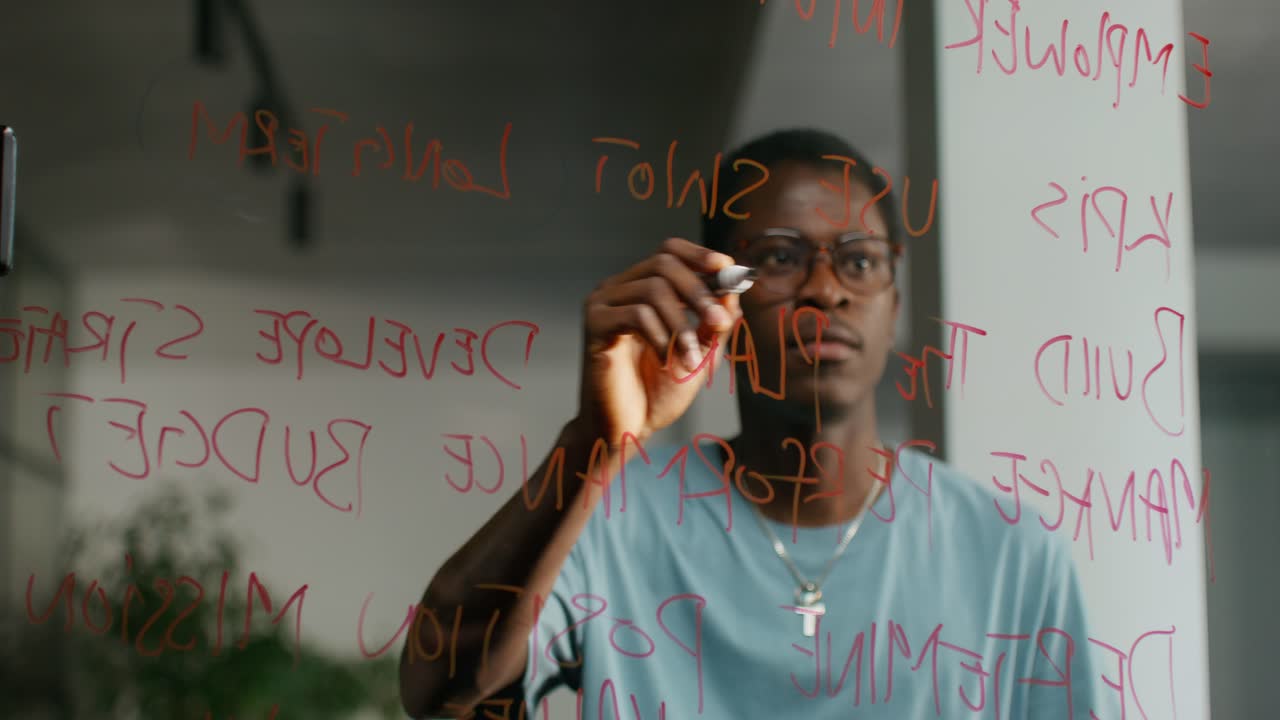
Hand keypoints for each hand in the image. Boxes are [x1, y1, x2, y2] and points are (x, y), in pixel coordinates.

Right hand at [576, 237, 740, 446]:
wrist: (628, 429)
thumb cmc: (658, 393)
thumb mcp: (700, 352)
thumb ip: (715, 321)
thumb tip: (734, 287)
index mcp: (640, 289)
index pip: (668, 251)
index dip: (699, 255)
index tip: (728, 270)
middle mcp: (618, 289)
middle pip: (663, 263)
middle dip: (699, 291)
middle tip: (719, 322)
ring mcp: (602, 304)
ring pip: (653, 289)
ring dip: (682, 325)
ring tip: (691, 359)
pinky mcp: (594, 326)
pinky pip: (636, 314)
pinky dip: (661, 337)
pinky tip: (665, 361)